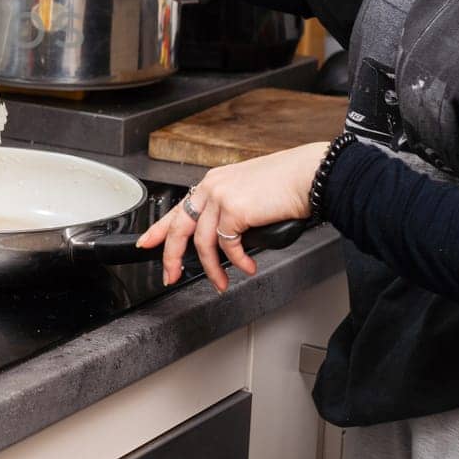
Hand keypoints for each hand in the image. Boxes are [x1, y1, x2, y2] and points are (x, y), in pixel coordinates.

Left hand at [134, 141, 327, 292]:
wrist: (312, 174)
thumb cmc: (290, 182)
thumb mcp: (250, 191)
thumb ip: (232, 209)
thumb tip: (227, 236)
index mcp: (214, 181)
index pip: (178, 208)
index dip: (158, 229)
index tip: (146, 243)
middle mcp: (212, 186)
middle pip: (179, 228)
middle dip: (171, 257)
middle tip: (170, 276)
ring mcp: (221, 197)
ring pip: (203, 243)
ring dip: (212, 269)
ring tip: (221, 283)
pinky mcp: (235, 210)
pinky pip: (229, 246)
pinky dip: (238, 261)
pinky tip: (247, 266)